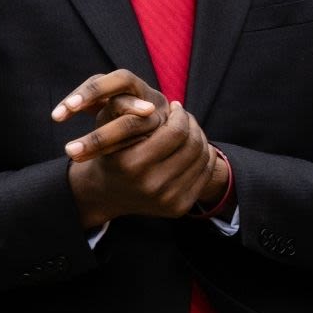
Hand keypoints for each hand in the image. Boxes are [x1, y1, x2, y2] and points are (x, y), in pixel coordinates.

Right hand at [56, 72, 223, 226]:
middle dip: (192, 124)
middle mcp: (150, 185)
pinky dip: (204, 155)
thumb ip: (125, 109)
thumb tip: (150, 107)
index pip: (175, 132)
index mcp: (132, 164)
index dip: (180, 114)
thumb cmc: (111, 151)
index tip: (175, 105)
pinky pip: (205, 173)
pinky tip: (193, 146)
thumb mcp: (108, 127)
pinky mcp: (179, 207)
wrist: (107, 193)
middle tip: (185, 116)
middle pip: (192, 144)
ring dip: (200, 137)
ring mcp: (167, 199)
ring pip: (202, 158)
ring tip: (189, 129)